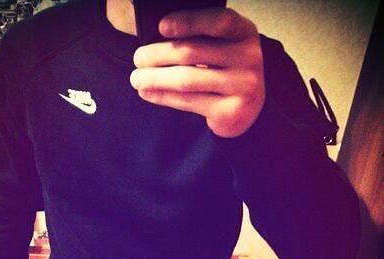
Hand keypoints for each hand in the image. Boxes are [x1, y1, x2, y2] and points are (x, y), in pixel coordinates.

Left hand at [130, 7, 264, 137]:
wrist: (247, 109)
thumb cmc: (226, 71)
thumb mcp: (221, 47)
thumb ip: (199, 39)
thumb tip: (156, 36)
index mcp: (245, 33)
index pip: (219, 21)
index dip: (189, 21)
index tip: (161, 27)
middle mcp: (249, 58)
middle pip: (193, 52)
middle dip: (158, 55)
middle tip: (137, 58)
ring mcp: (243, 86)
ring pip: (187, 80)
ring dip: (155, 78)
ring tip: (136, 78)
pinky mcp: (231, 111)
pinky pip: (188, 102)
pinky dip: (163, 97)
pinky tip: (148, 93)